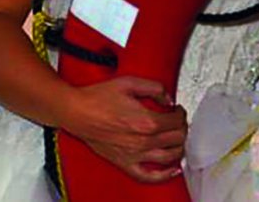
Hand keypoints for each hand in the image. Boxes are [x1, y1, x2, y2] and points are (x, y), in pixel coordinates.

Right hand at [63, 76, 187, 182]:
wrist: (77, 111)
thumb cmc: (98, 98)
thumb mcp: (130, 83)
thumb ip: (154, 88)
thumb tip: (167, 98)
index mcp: (147, 120)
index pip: (176, 121)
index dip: (181, 113)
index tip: (177, 110)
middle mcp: (143, 140)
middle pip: (176, 138)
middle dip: (182, 127)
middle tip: (178, 122)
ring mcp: (134, 154)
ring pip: (169, 156)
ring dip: (179, 147)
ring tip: (177, 139)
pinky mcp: (124, 163)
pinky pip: (148, 176)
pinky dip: (164, 175)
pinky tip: (172, 170)